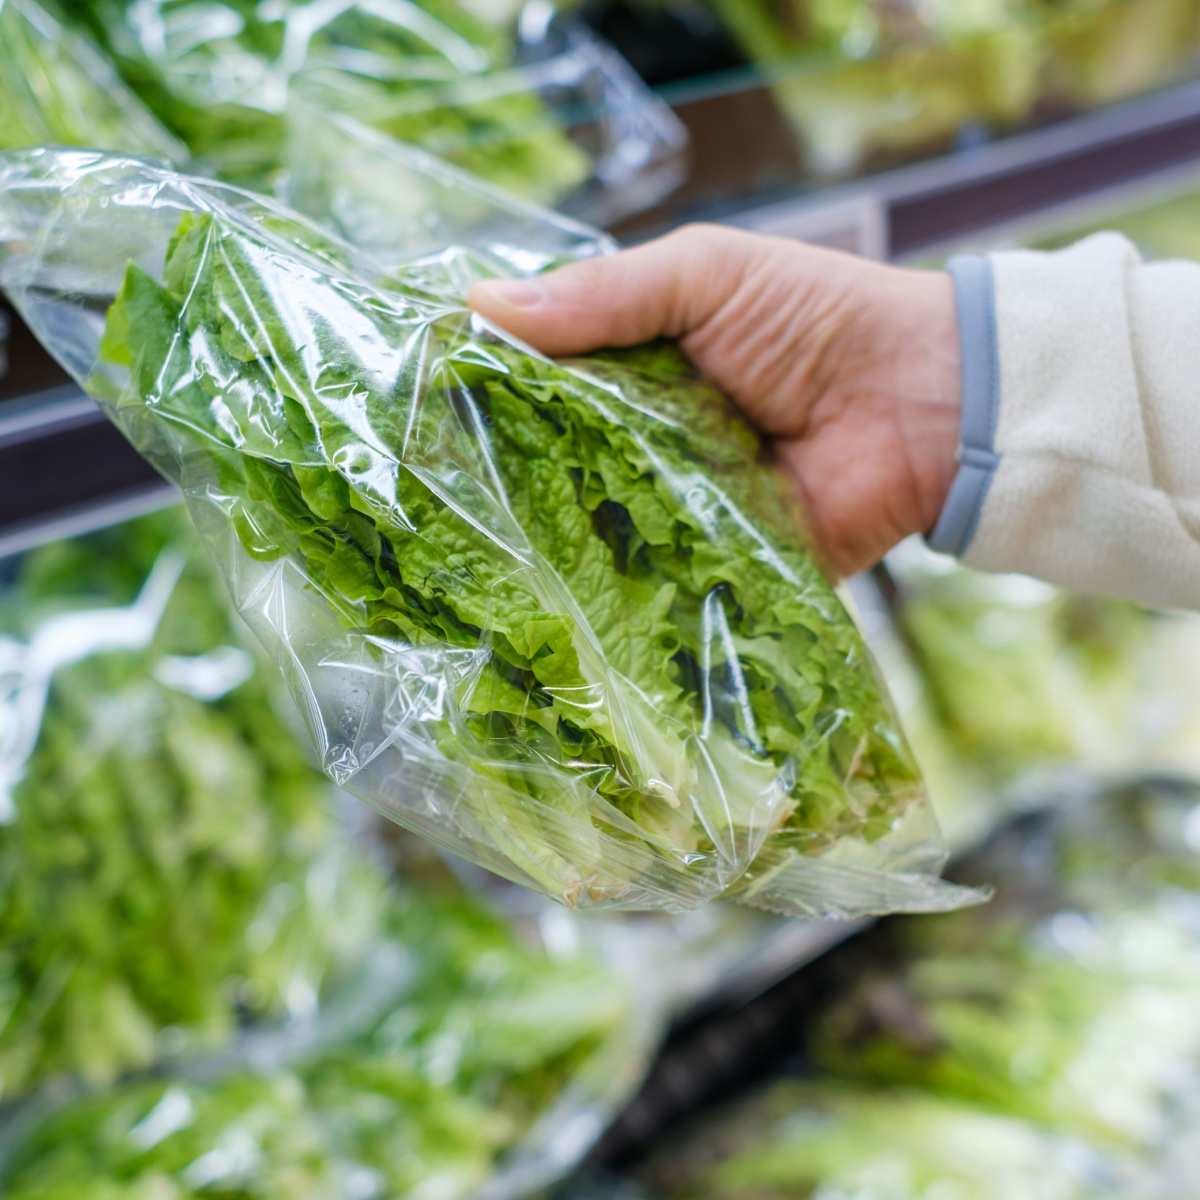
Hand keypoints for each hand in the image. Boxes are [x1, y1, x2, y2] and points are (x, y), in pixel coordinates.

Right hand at [468, 224, 960, 577]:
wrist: (924, 405)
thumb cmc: (818, 318)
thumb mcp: (705, 275)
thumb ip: (602, 296)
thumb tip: (475, 305)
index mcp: (634, 362)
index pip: (538, 377)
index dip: (482, 388)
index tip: (415, 404)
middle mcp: (640, 437)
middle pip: (550, 457)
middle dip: (495, 470)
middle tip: (419, 488)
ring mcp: (668, 504)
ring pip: (584, 523)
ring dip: (535, 531)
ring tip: (456, 547)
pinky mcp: (704, 564)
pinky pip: (643, 579)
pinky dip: (600, 587)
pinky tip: (537, 596)